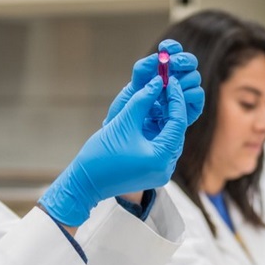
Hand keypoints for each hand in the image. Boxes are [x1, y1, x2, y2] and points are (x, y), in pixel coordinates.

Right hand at [39, 76, 189, 225]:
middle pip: (177, 132)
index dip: (175, 99)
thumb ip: (143, 100)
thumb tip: (158, 81)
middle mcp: (166, 168)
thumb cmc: (101, 154)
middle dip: (172, 108)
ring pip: (171, 139)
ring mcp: (161, 173)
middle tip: (167, 87)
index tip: (171, 81)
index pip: (178, 123)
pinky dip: (160, 132)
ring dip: (166, 119)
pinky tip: (153, 116)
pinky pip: (163, 148)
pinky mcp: (154, 173)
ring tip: (160, 98)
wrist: (86, 183)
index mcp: (161, 158)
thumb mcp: (123, 122)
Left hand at [104, 39, 203, 138]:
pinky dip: (189, 94)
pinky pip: (196, 99)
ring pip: (194, 79)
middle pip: (189, 64)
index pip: (173, 54)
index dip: (173, 48)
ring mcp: (181, 99)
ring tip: (171, 85)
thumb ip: (142, 73)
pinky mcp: (188, 114)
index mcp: (158, 75)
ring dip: (185, 78)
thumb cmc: (122, 118)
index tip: (166, 47)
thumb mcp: (129, 92)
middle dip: (183, 60)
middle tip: (173, 63)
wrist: (121, 143)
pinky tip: (176, 96)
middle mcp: (172, 85)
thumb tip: (156, 58)